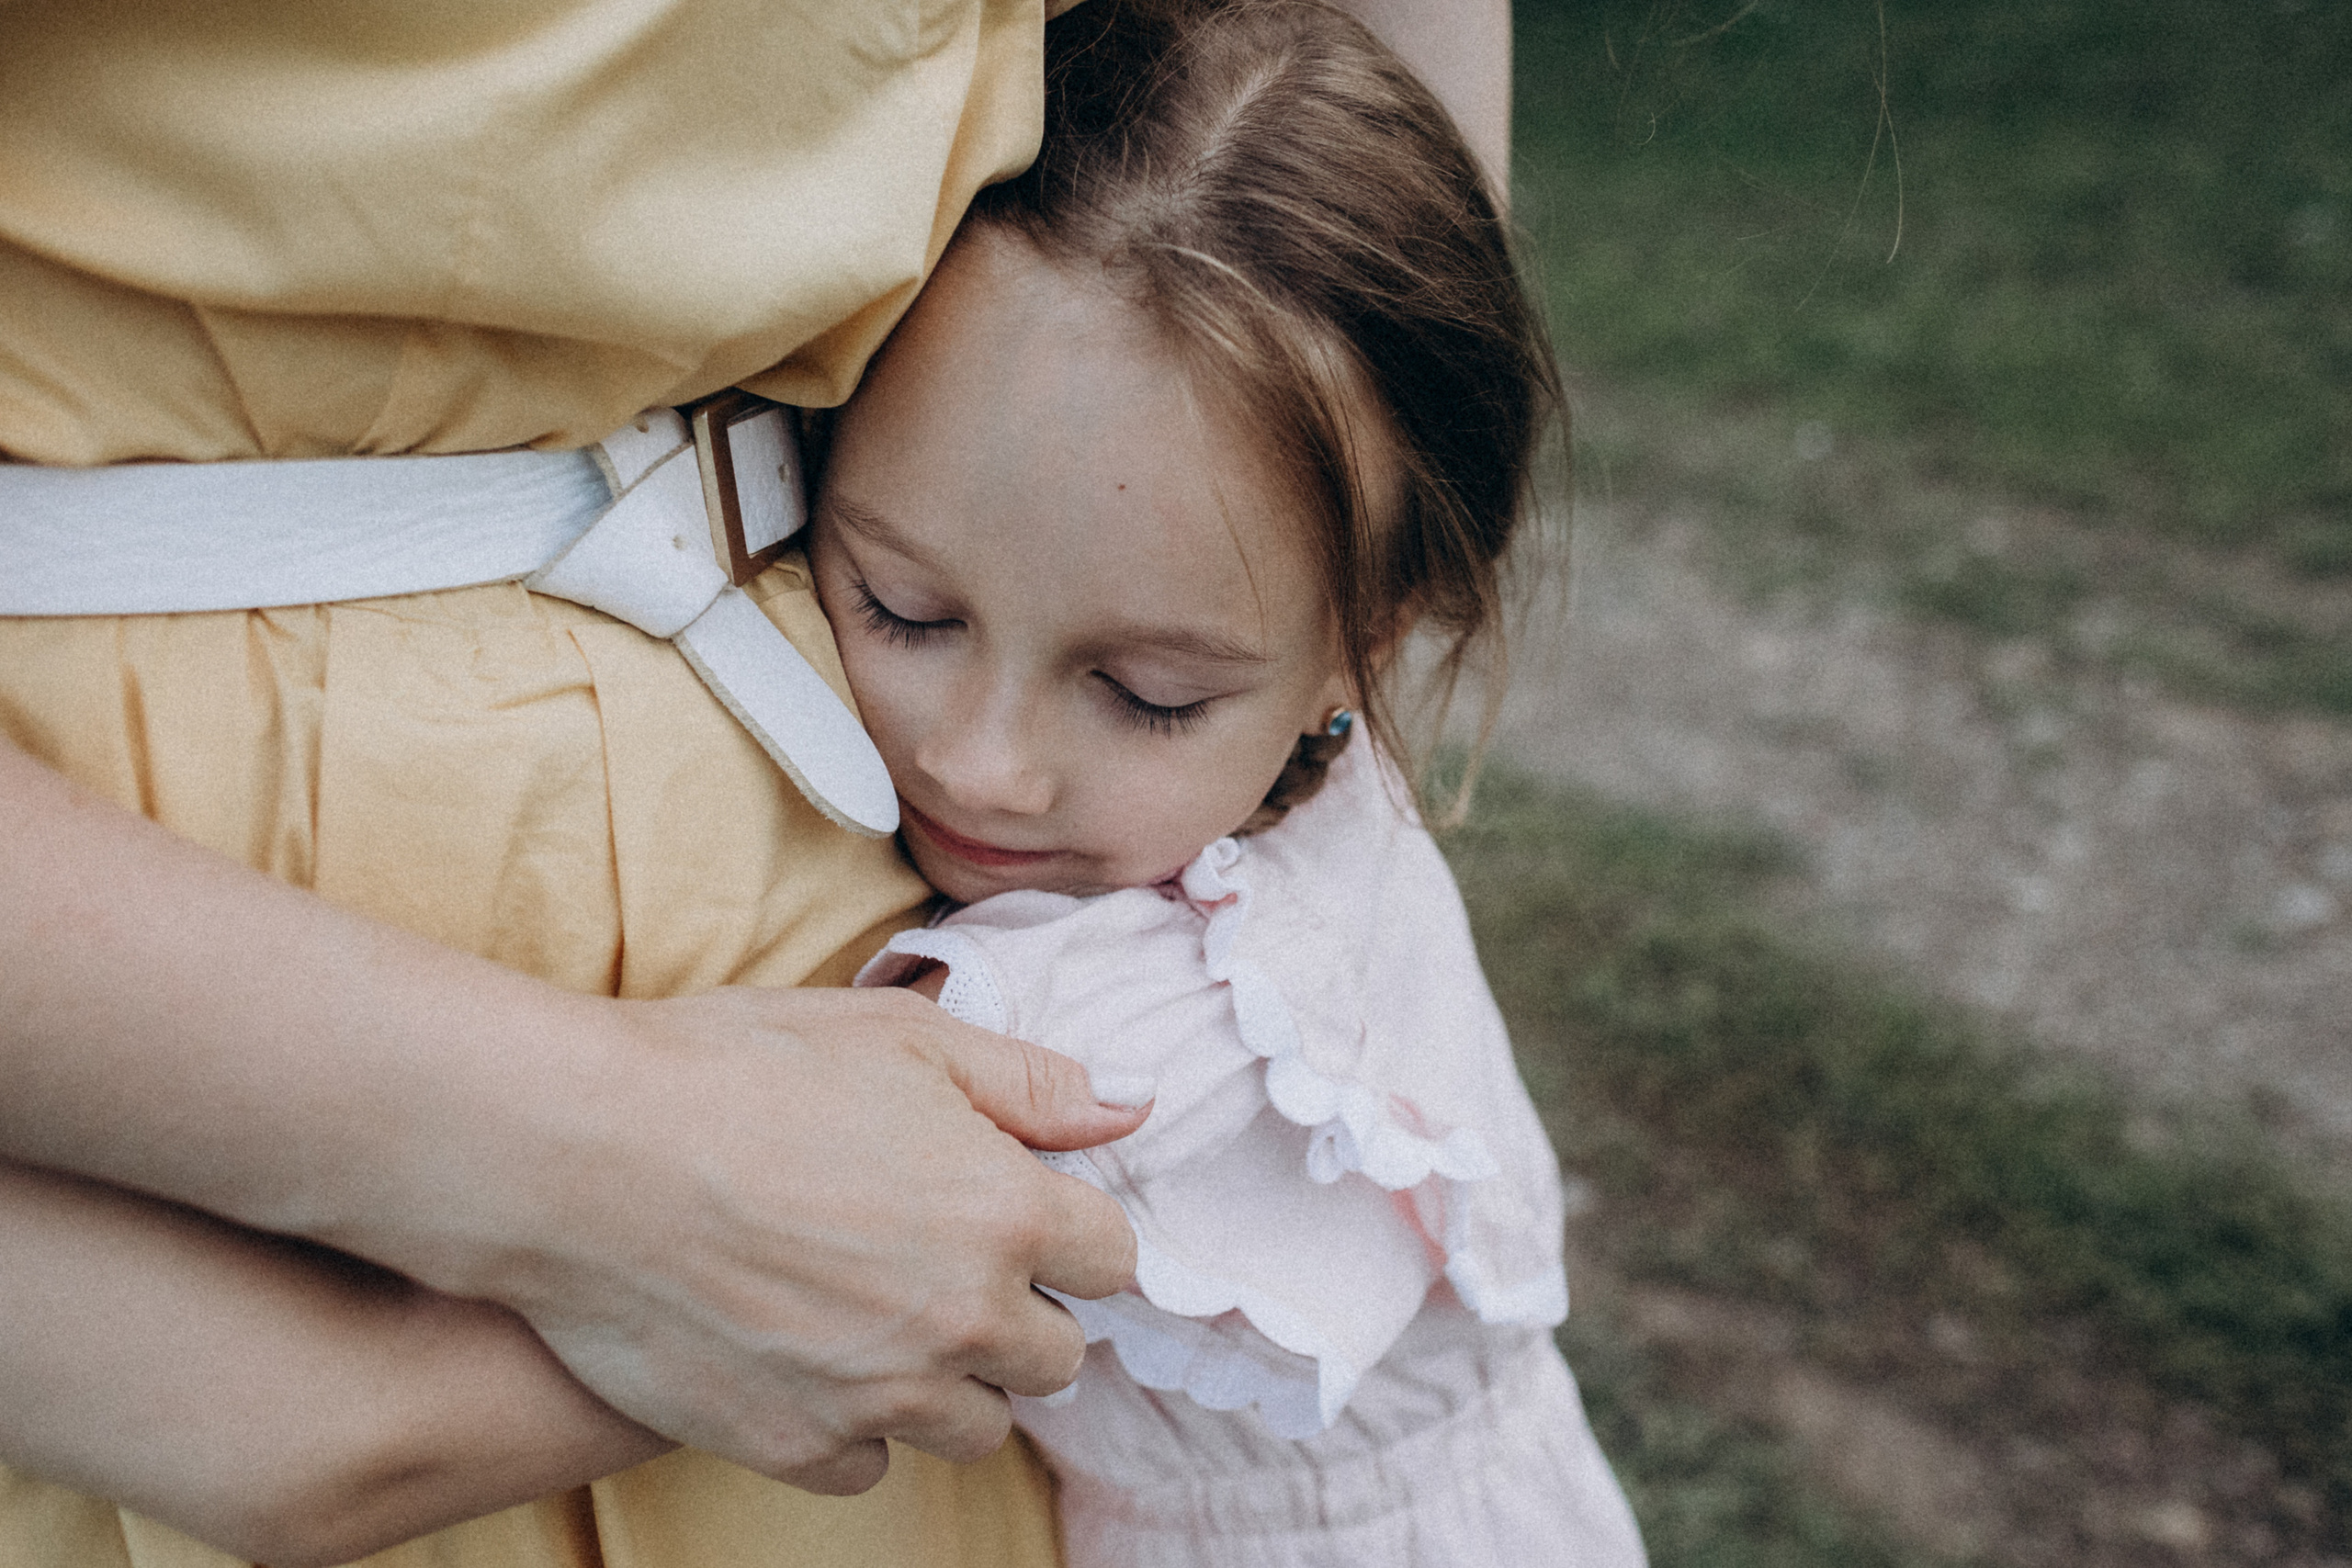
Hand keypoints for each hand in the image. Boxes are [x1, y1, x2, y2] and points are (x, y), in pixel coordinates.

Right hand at [0, 735, 1139, 1497]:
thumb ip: (1031, 1080)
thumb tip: (1129, 1108)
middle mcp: (964, 1319)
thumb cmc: (737, 1071)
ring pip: (977, 1425)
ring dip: (950, 1378)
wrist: (579, 1155)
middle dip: (1020, 1311)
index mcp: (1006, 1211)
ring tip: (881, 1314)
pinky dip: (857, 1423)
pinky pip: (873, 1464)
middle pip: (1058, 1357)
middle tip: (946, 1261)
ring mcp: (883, 1395)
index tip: (1025, 1212)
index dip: (1069, 1229)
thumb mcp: (900, 1034)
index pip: (1113, 1259)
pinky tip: (813, 1360)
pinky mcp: (798, 1445)